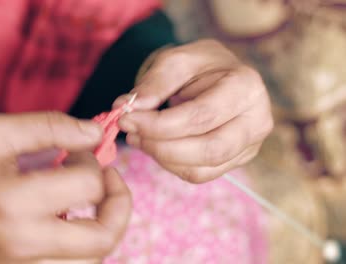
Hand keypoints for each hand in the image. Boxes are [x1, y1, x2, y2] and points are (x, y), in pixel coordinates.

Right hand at [0, 112, 131, 263]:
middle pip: (102, 238)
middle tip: (109, 179)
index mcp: (13, 202)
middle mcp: (21, 243)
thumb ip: (52, 127)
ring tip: (93, 200)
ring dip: (105, 227)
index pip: (87, 187)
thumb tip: (96, 132)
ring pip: (91, 260)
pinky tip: (71, 219)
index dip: (94, 162)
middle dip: (119, 203)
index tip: (82, 150)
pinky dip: (83, 243)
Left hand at [114, 40, 272, 182]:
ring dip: (162, 158)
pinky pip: (199, 175)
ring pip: (201, 169)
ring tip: (139, 137)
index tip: (126, 119)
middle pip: (208, 149)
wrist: (219, 75)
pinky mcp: (236, 160)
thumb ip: (153, 84)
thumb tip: (125, 108)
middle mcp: (256, 120)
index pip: (200, 116)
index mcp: (246, 87)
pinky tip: (155, 146)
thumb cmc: (199, 66)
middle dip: (161, 146)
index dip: (159, 124)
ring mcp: (250, 145)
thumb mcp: (176, 61)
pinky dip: (170, 165)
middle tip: (131, 133)